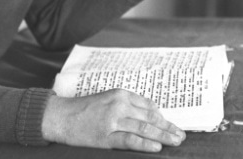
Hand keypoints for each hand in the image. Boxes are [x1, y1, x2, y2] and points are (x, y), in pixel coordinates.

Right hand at [41, 89, 185, 151]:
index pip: (149, 107)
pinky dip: (145, 144)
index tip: (172, 125)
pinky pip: (130, 140)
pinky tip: (157, 147)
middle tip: (181, 135)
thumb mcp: (108, 99)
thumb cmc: (85, 109)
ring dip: (163, 135)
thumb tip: (152, 115)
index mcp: (121, 95)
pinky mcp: (106, 137)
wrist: (61, 117)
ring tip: (175, 141)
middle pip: (150, 118)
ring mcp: (113, 121)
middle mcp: (119, 106)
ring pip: (144, 129)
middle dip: (168, 127)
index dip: (163, 118)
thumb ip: (129, 105)